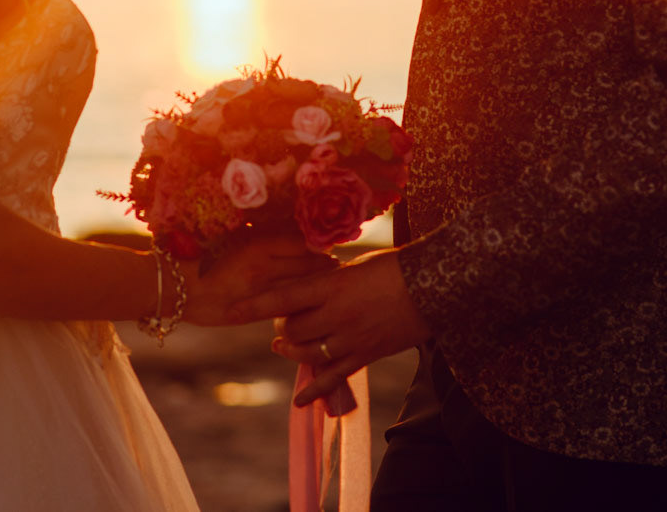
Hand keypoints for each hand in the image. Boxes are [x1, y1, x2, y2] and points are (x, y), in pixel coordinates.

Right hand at [180, 233, 337, 326]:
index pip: (302, 243)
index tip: (330, 242)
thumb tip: (283, 232)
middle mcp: (264, 269)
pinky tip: (304, 300)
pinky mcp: (252, 313)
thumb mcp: (230, 238)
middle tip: (337, 263)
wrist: (172, 287)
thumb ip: (257, 237)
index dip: (319, 244)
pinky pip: (284, 307)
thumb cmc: (197, 255)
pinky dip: (296, 302)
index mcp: (257, 244)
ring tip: (328, 281)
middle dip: (325, 265)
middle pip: (308, 266)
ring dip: (316, 284)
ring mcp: (259, 293)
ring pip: (300, 288)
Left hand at [230, 249, 429, 409]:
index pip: (283, 296)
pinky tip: (301, 402)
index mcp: (333, 285)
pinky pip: (334, 377)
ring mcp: (351, 338)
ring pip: (307, 353)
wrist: (435, 285)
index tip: (231, 309)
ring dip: (291, 350)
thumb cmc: (396, 267)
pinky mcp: (366, 355)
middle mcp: (337, 314)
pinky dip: (315, 391)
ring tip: (283, 345)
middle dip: (280, 327)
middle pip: (291, 329)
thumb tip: (310, 284)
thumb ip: (330, 278)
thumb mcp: (356, 265)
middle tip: (279, 321)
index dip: (254, 304)